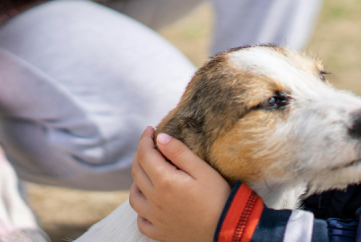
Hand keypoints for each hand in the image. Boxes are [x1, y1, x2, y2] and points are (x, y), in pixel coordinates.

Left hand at [130, 126, 231, 241]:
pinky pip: (140, 220)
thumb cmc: (218, 197)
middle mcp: (154, 200)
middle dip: (140, 154)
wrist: (226, 229)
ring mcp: (155, 218)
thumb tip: (161, 138)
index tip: (150, 129)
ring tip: (148, 173)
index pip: (145, 154)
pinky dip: (141, 208)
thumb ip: (179, 153)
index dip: (145, 139)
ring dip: (137, 181)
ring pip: (133, 196)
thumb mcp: (202, 169)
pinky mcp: (159, 232)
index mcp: (164, 181)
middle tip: (150, 146)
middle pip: (136, 172)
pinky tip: (150, 202)